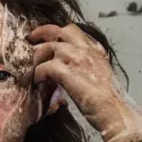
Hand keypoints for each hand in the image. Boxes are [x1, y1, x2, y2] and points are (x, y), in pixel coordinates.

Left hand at [28, 23, 129, 139]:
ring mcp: (77, 59)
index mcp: (94, 50)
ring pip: (47, 48)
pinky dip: (37, 74)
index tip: (42, 37)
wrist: (113, 110)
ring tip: (28, 67)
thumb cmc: (106, 100)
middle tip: (29, 41)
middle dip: (41, 33)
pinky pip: (44, 67)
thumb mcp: (97, 75)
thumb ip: (83, 66)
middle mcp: (85, 50)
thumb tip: (65, 68)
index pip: (72, 31)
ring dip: (35, 57)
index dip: (54, 32)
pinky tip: (36, 81)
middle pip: (59, 31)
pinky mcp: (67, 72)